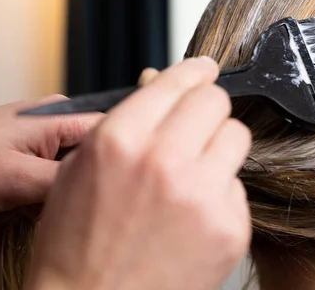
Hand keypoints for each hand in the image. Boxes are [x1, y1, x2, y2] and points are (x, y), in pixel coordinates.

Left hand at [0, 96, 102, 213]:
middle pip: (94, 149)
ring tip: (34, 197)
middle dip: (82, 178)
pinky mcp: (33, 139)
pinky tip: (27, 194)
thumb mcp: (24, 181)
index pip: (111, 133)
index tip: (99, 189)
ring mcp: (44, 127)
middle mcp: (57, 114)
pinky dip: (48, 182)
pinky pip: (58, 162)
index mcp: (60, 114)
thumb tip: (109, 182)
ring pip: (76, 160)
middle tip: (55, 198)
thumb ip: (71, 179)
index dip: (111, 163)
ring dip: (63, 183)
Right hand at [26, 57, 251, 289]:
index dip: (193, 72)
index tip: (204, 70)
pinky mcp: (230, 228)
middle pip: (215, 101)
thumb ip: (124, 121)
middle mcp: (163, 161)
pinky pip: (238, 187)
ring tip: (193, 175)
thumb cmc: (76, 244)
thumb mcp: (80, 169)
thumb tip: (158, 83)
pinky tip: (194, 216)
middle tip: (195, 128)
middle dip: (205, 110)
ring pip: (237, 136)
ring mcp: (202, 196)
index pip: (177, 82)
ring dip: (218, 148)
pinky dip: (220, 195)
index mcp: (119, 141)